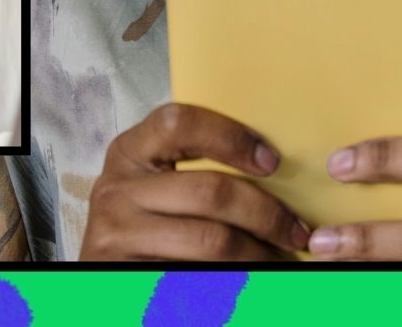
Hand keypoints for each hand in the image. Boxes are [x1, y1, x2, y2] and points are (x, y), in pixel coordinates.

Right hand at [80, 102, 313, 260]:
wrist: (105, 274)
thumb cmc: (145, 221)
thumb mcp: (158, 183)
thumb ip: (196, 166)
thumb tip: (275, 164)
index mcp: (130, 151)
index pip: (179, 123)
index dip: (230, 137)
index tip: (271, 162)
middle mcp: (116, 188)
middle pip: (210, 190)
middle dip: (265, 213)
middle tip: (295, 232)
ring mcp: (117, 234)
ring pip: (211, 240)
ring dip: (258, 252)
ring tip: (279, 258)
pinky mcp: (126, 273)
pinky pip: (197, 276)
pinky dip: (234, 279)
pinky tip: (249, 279)